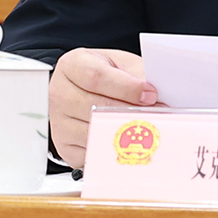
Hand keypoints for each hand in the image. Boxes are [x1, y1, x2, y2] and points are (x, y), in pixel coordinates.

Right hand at [48, 48, 154, 166]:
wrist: (84, 92)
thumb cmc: (106, 76)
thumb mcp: (121, 65)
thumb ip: (136, 74)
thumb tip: (154, 95)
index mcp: (72, 66)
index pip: (96, 77)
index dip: (127, 88)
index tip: (150, 94)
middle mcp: (59, 93)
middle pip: (97, 107)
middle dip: (131, 111)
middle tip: (158, 114)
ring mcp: (59, 123)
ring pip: (96, 132)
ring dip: (126, 132)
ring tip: (146, 126)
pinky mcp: (66, 147)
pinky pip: (94, 152)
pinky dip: (114, 148)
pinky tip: (127, 140)